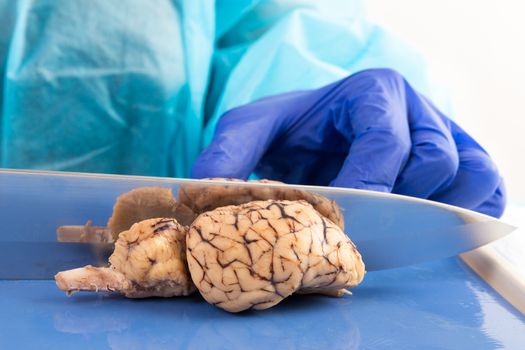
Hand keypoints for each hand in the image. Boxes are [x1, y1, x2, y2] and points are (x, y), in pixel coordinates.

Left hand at [192, 69, 505, 216]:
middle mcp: (414, 107)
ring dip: (433, 206)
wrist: (327, 128)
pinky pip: (488, 183)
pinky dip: (470, 208)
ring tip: (396, 222)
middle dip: (397, 200)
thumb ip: (226, 152)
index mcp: (370, 93)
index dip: (369, 183)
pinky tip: (435, 222)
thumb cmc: (296, 129)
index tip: (347, 216)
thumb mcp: (253, 129)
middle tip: (367, 221)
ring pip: (463, 172)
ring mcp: (446, 129)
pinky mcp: (465, 153)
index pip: (385, 140)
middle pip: (431, 160)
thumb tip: (201, 192)